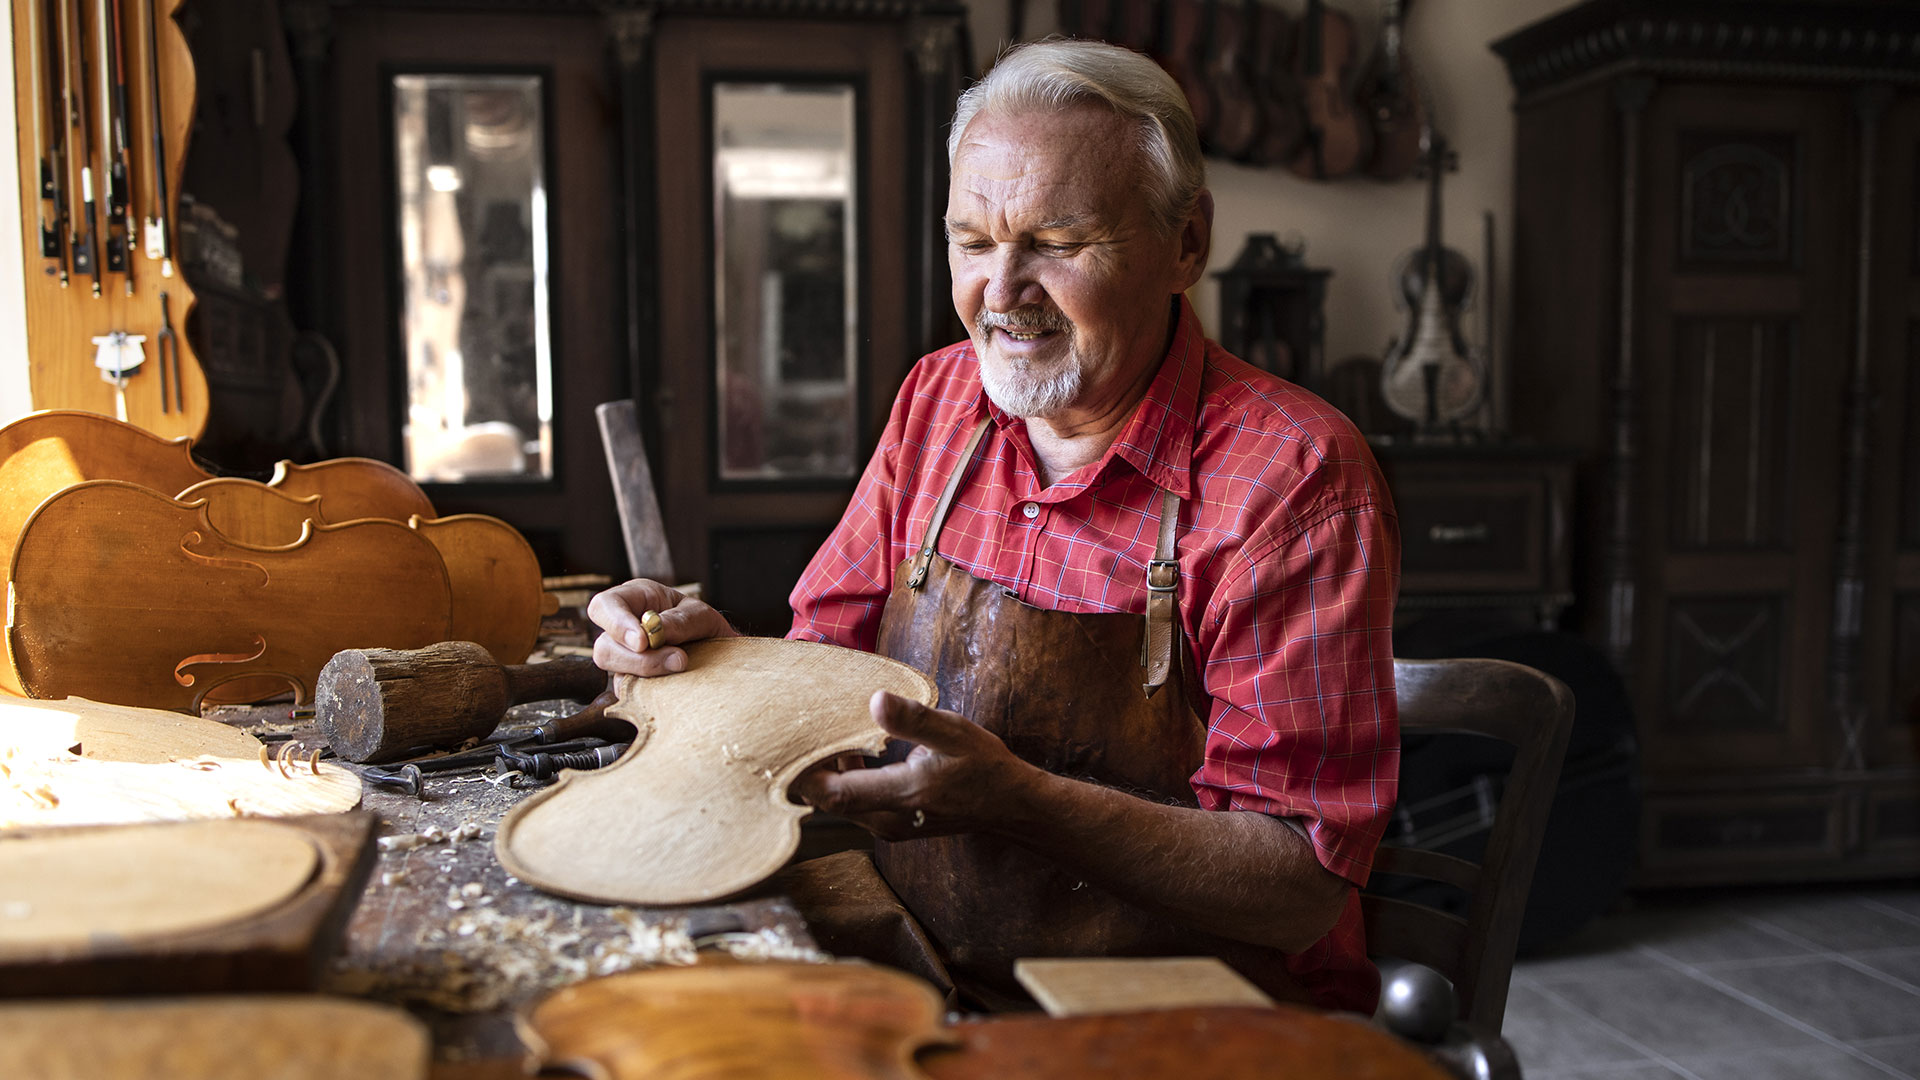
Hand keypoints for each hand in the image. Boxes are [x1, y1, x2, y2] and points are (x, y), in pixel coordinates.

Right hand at [587, 579, 736, 676]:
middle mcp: (621, 629)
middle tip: (678, 659)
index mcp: (632, 599)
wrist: (719, 653)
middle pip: (604, 648)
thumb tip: (656, 631)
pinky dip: (653, 691)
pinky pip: (631, 694)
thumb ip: (680, 620)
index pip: (604, 607)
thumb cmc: (704, 625)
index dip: (616, 625)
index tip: (642, 642)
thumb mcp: (701, 615)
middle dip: (637, 659)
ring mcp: (624, 659)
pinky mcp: (633, 683)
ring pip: (616, 674)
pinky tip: (675, 683)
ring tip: (682, 666)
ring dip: (649, 675)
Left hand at [791, 690, 1039, 839]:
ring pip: (839, 804)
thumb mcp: (954, 733)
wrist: (1008, 805)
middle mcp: (889, 820)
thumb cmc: (984, 766)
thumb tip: (874, 701)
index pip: (835, 793)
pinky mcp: (892, 825)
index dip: (806, 771)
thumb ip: (913, 720)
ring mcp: (889, 827)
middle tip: (804, 729)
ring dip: (828, 773)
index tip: (795, 739)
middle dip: (811, 769)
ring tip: (828, 734)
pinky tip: (854, 750)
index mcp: (903, 794)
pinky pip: (854, 805)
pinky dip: (845, 779)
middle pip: (828, 801)